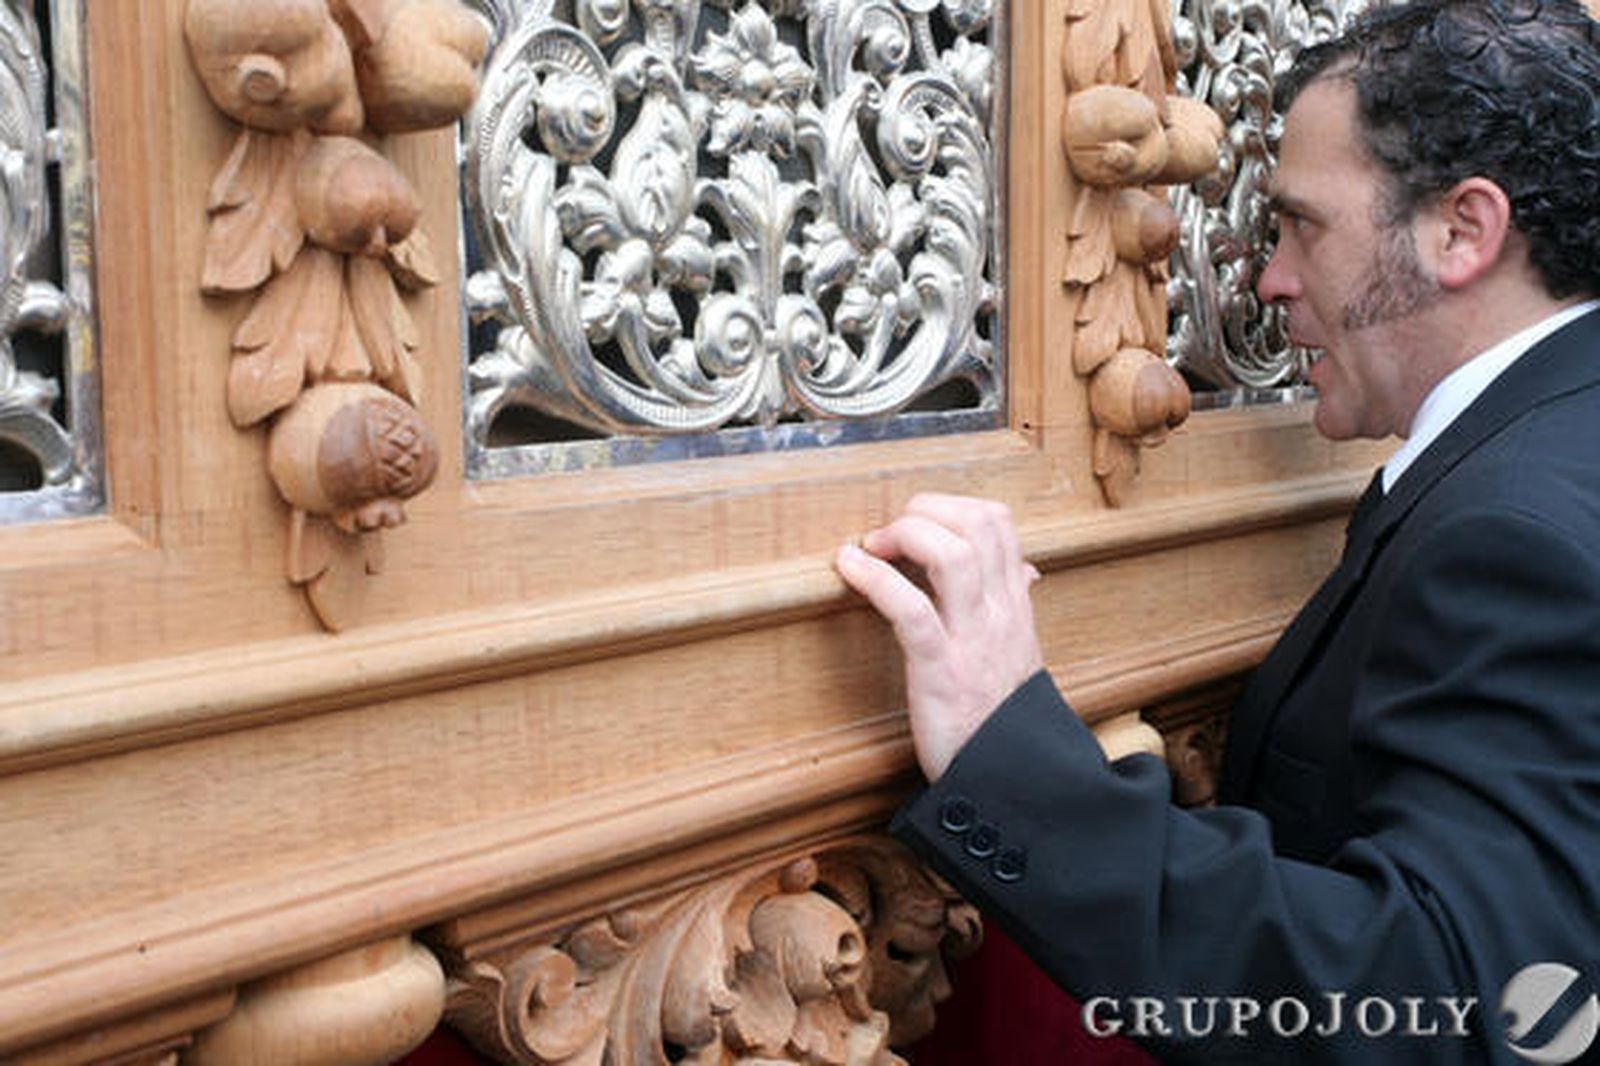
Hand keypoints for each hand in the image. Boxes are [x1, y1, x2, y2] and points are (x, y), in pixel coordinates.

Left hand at [834, 494, 1043, 780]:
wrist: (1010, 780)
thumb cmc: (1001, 717)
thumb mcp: (1018, 652)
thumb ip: (1015, 605)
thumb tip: (1025, 568)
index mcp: (1014, 605)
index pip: (998, 521)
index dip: (951, 505)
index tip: (917, 523)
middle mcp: (999, 613)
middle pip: (978, 523)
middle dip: (925, 510)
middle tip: (889, 533)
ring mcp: (972, 640)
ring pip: (952, 554)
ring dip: (904, 534)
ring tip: (872, 546)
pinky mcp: (941, 672)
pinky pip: (911, 609)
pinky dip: (876, 579)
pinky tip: (849, 568)